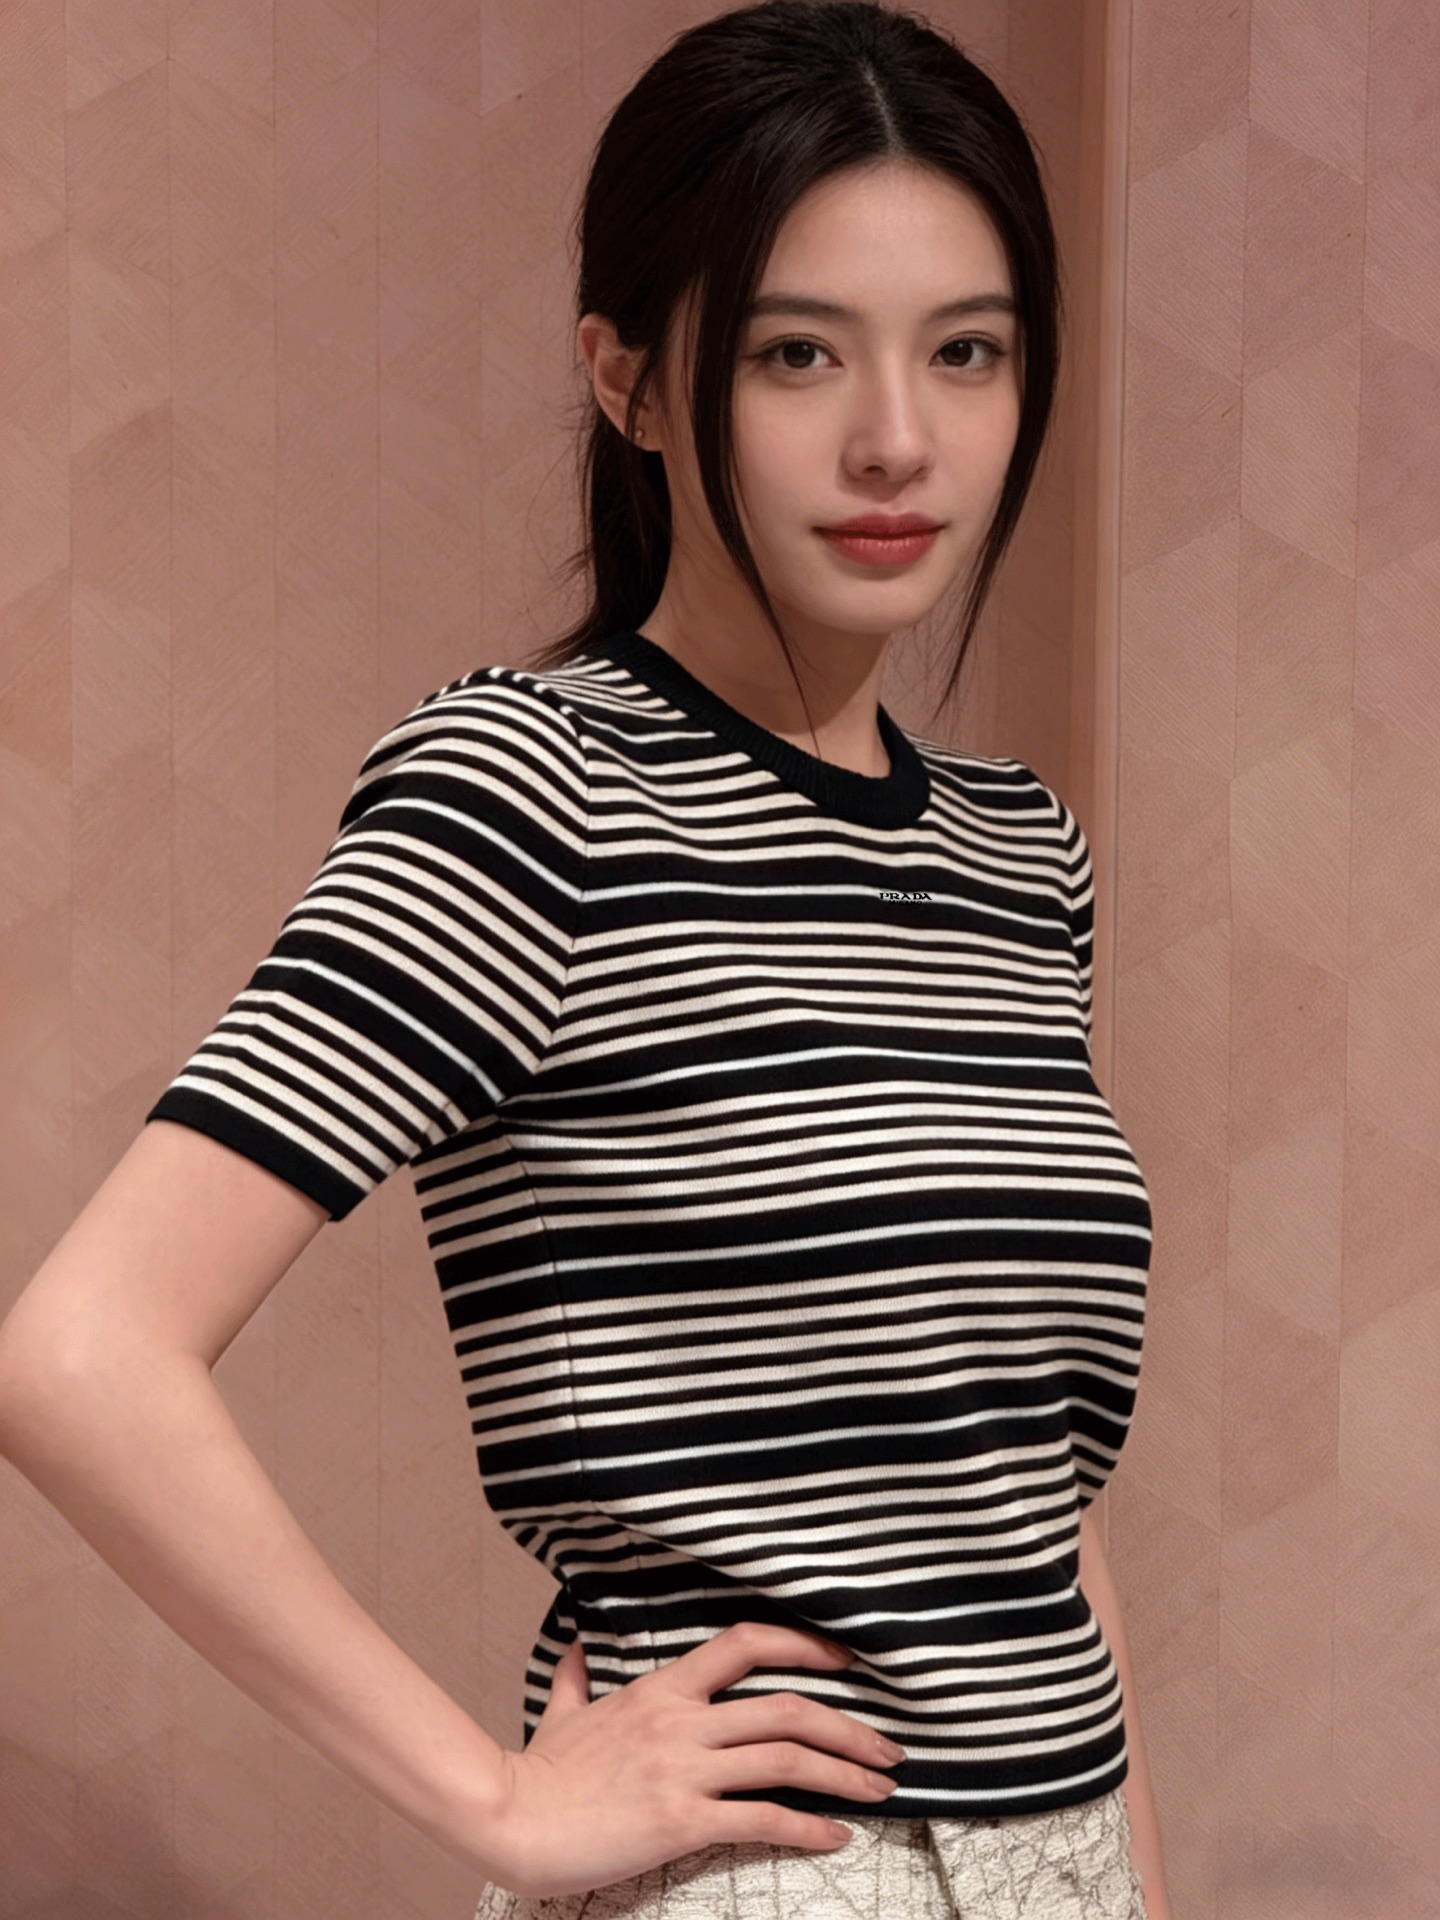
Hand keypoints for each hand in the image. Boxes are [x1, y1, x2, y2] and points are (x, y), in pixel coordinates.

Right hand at [475, 1621, 904, 1899]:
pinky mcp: (680, 1821)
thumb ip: (578, 1679)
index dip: (806, 1645)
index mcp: (663, 1688)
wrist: (510, 1817)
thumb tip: (574, 1649)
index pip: (747, 1644)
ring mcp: (683, 1770)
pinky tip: (837, 1837)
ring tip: (882, 1790)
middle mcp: (682, 1720)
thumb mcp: (563, 1713)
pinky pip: (761, 1820)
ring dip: (845, 1775)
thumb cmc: (537, 1771)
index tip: (847, 1660)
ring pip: (786, 1760)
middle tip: (888, 1749)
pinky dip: (808, 1828)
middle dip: (850, 1728)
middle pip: (788, 1707)